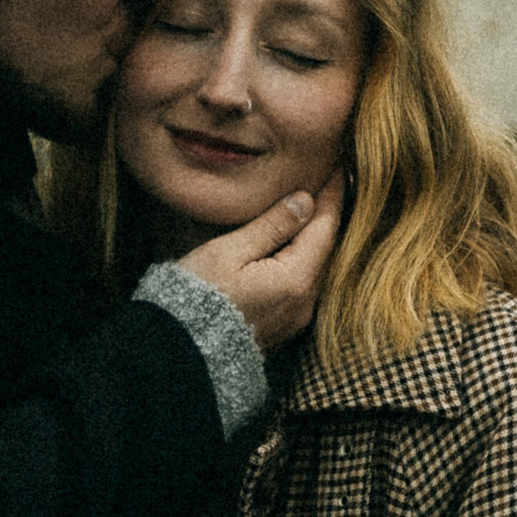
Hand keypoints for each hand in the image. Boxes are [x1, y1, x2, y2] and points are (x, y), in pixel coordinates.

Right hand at [174, 170, 344, 351]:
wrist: (183, 352)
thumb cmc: (197, 296)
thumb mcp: (230, 252)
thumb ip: (271, 226)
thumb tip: (305, 200)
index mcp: (296, 279)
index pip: (325, 226)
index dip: (330, 192)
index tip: (334, 164)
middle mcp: (306, 302)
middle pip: (326, 246)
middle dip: (325, 212)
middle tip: (324, 177)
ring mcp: (298, 317)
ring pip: (316, 265)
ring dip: (313, 235)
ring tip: (308, 204)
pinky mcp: (286, 326)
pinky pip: (303, 283)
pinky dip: (302, 258)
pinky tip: (291, 242)